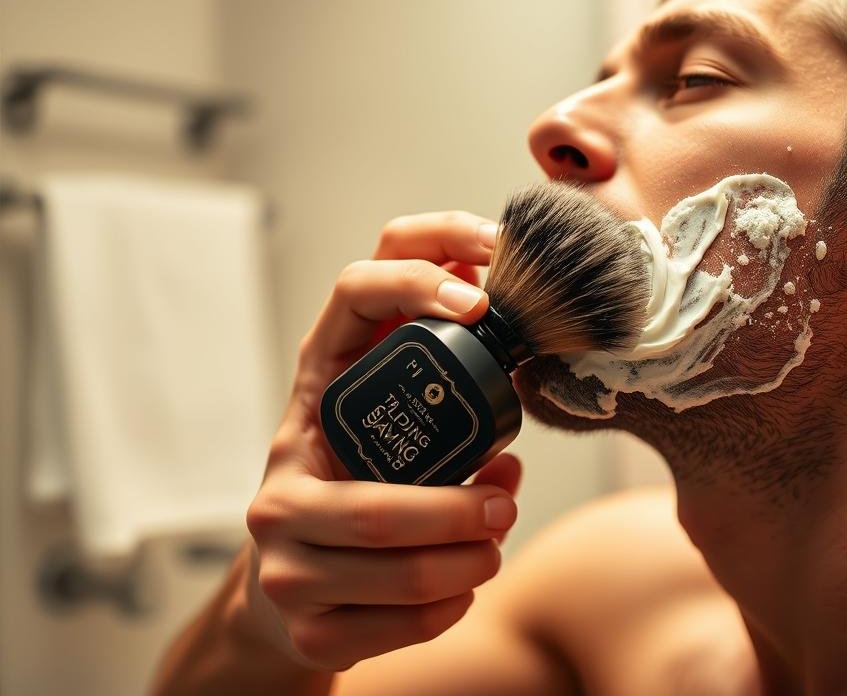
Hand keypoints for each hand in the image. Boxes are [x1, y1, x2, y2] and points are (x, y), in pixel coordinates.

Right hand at [244, 211, 521, 671]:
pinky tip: (461, 589)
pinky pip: (395, 623)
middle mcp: (286, 459)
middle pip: (380, 499)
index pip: (352, 294)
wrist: (284, 590)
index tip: (480, 305)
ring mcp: (280, 545)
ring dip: (468, 562)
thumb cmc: (354, 492)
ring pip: (394, 565)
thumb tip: (507, 456)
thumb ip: (445, 422)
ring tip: (491, 547)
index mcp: (317, 387)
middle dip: (460, 510)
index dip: (416, 283)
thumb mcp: (387, 434)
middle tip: (504, 505)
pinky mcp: (297, 620)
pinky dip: (450, 607)